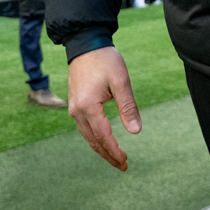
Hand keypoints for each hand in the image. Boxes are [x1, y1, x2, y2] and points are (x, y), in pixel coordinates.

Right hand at [68, 46, 140, 170]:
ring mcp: (73, 108)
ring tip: (115, 158)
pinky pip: (84, 128)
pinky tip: (104, 141)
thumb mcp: (121, 81)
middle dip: (108, 155)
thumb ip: (128, 107)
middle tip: (123, 166)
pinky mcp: (74, 104)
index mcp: (88, 107)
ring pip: (87, 136)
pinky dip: (94, 138)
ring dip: (101, 148)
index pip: (103, 137)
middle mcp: (77, 111)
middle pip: (93, 141)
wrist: (85, 43)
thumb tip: (135, 131)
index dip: (114, 151)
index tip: (125, 162)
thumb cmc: (105, 60)